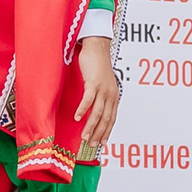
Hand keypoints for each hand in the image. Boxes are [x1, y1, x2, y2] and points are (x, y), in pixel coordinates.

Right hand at [74, 36, 119, 152]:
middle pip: (106, 119)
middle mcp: (111, 94)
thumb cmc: (97, 65)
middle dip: (99, 133)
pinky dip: (83, 110)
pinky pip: (88, 100)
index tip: (102, 142)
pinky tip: (77, 118)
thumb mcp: (101, 83)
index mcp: (114, 96)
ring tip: (84, 137)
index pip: (112, 118)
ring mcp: (103, 89)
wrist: (97, 47)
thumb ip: (100, 95)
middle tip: (91, 144)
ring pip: (97, 112)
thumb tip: (93, 108)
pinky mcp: (93, 83)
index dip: (107, 131)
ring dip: (91, 126)